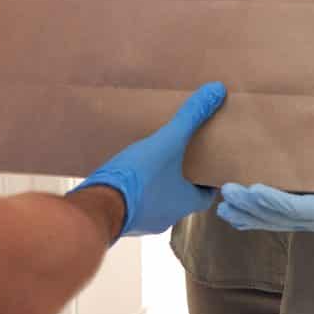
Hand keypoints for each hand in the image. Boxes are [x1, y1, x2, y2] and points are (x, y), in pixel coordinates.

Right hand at [74, 82, 226, 237]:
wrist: (96, 208)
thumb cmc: (138, 179)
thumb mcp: (167, 143)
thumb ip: (190, 118)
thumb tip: (216, 91)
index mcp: (183, 204)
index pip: (206, 196)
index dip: (208, 180)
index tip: (208, 164)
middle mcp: (167, 217)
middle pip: (182, 198)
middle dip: (182, 178)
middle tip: (182, 157)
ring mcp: (143, 221)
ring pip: (158, 201)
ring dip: (158, 185)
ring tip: (154, 161)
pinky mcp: (121, 220)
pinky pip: (135, 204)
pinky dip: (137, 191)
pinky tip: (129, 174)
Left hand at [216, 153, 313, 232]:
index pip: (297, 208)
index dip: (274, 201)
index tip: (253, 190)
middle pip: (277, 217)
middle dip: (251, 206)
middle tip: (226, 192)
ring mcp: (310, 220)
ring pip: (272, 221)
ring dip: (246, 214)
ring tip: (221, 207)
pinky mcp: (306, 214)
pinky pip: (275, 219)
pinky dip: (253, 217)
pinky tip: (234, 215)